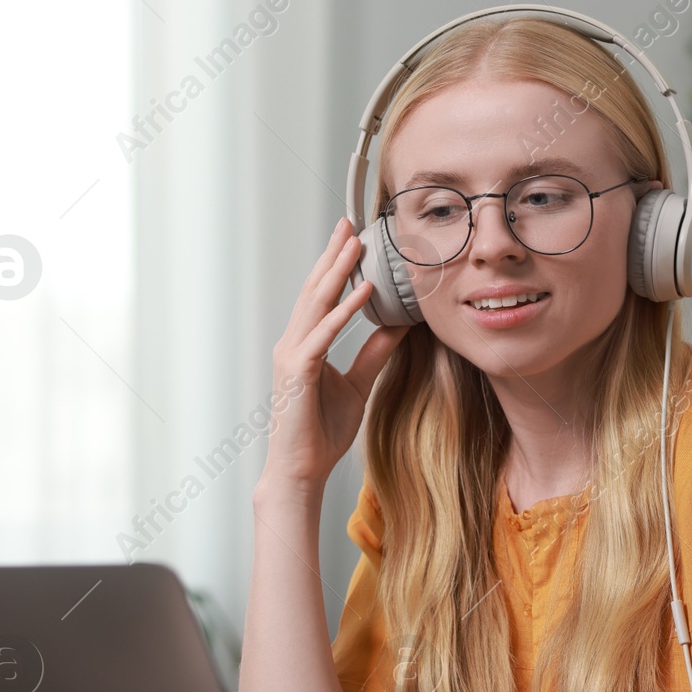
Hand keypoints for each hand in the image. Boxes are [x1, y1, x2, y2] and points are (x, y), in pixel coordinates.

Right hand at [263, 217, 410, 488]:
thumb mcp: (358, 384)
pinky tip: (364, 291)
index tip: (352, 237)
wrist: (302, 469)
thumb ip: (374, 353)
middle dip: (333, 255)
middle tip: (350, 223)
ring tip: (356, 244)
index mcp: (305, 343)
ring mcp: (292, 355)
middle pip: (315, 289)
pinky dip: (343, 311)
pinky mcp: (299, 372)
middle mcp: (294, 343)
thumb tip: (399, 325)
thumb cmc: (322, 430)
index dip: (336, 265)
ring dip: (337, 271)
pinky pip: (323, 334)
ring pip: (316, 304)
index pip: (321, 295)